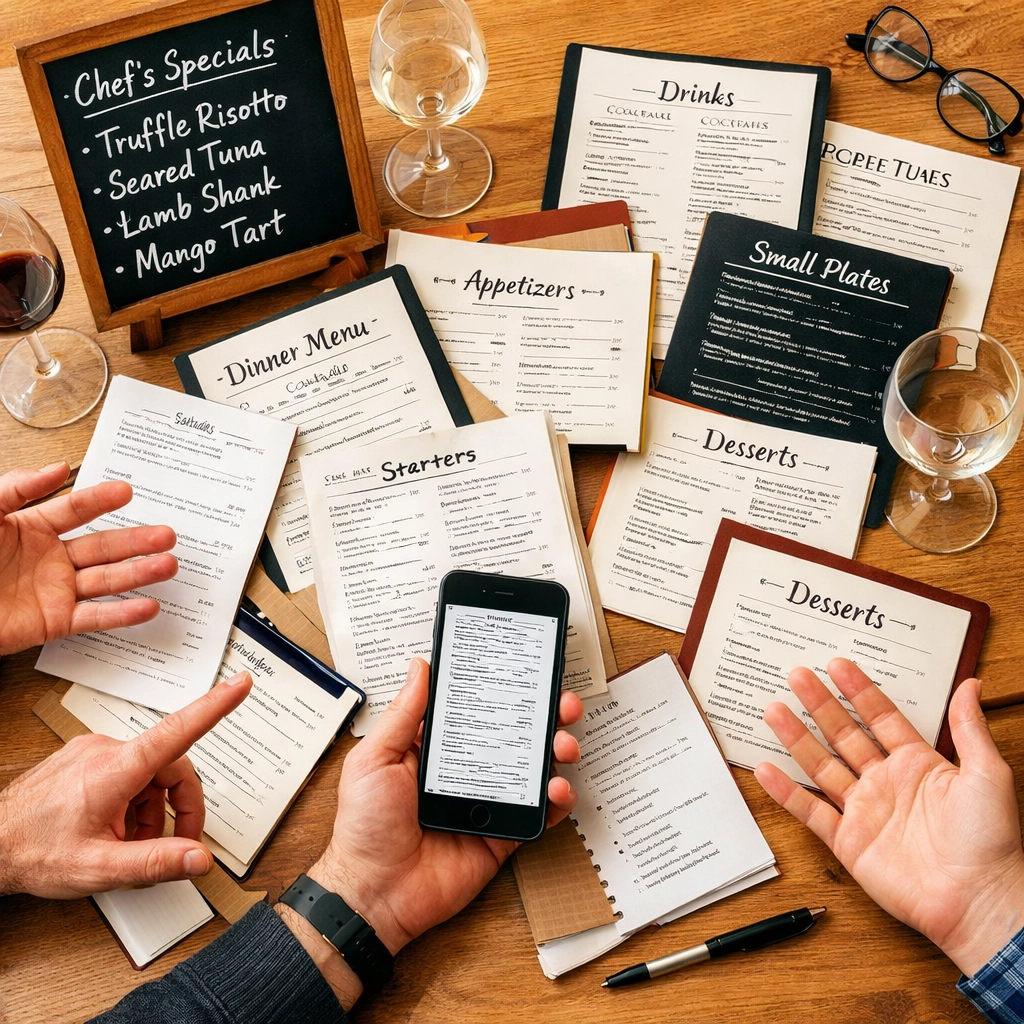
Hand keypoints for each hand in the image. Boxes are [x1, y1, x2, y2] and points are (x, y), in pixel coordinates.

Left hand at [0, 462, 177, 656]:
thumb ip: (15, 488)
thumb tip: (57, 468)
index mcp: (31, 528)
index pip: (75, 509)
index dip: (101, 500)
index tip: (126, 490)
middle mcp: (50, 558)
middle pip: (103, 546)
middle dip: (137, 540)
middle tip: (166, 534)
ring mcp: (55, 591)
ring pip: (107, 580)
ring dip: (140, 573)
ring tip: (168, 565)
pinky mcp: (54, 622)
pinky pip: (94, 618)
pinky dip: (123, 614)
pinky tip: (148, 606)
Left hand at [0, 672, 252, 897]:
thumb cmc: (33, 851)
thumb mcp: (99, 868)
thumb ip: (156, 862)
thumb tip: (199, 859)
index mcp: (117, 768)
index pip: (179, 730)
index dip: (216, 706)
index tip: (240, 685)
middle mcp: (107, 750)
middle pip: (171, 766)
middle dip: (178, 807)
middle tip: (174, 844)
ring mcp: (94, 752)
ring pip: (150, 774)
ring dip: (151, 811)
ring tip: (128, 844)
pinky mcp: (86, 759)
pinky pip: (129, 774)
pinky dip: (132, 803)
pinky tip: (114, 830)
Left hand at [278, 657, 582, 1005]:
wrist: (374, 894)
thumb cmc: (364, 827)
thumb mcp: (374, 759)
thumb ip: (403, 715)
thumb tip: (420, 668)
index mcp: (437, 748)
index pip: (478, 708)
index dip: (504, 689)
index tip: (527, 670)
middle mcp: (467, 769)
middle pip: (515, 733)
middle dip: (546, 715)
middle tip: (562, 704)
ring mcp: (488, 801)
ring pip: (534, 768)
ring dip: (558, 751)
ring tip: (564, 746)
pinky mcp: (502, 833)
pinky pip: (538, 814)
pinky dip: (556, 800)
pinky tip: (557, 789)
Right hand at [755, 658, 1023, 975]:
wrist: (979, 899)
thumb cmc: (993, 841)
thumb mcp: (988, 773)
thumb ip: (969, 727)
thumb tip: (971, 685)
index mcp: (918, 765)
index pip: (881, 718)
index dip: (858, 691)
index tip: (837, 665)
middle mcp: (886, 784)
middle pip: (844, 735)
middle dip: (819, 704)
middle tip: (798, 675)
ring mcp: (865, 812)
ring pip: (821, 766)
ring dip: (796, 738)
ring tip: (774, 710)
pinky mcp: (849, 843)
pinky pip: (810, 812)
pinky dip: (786, 792)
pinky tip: (766, 769)